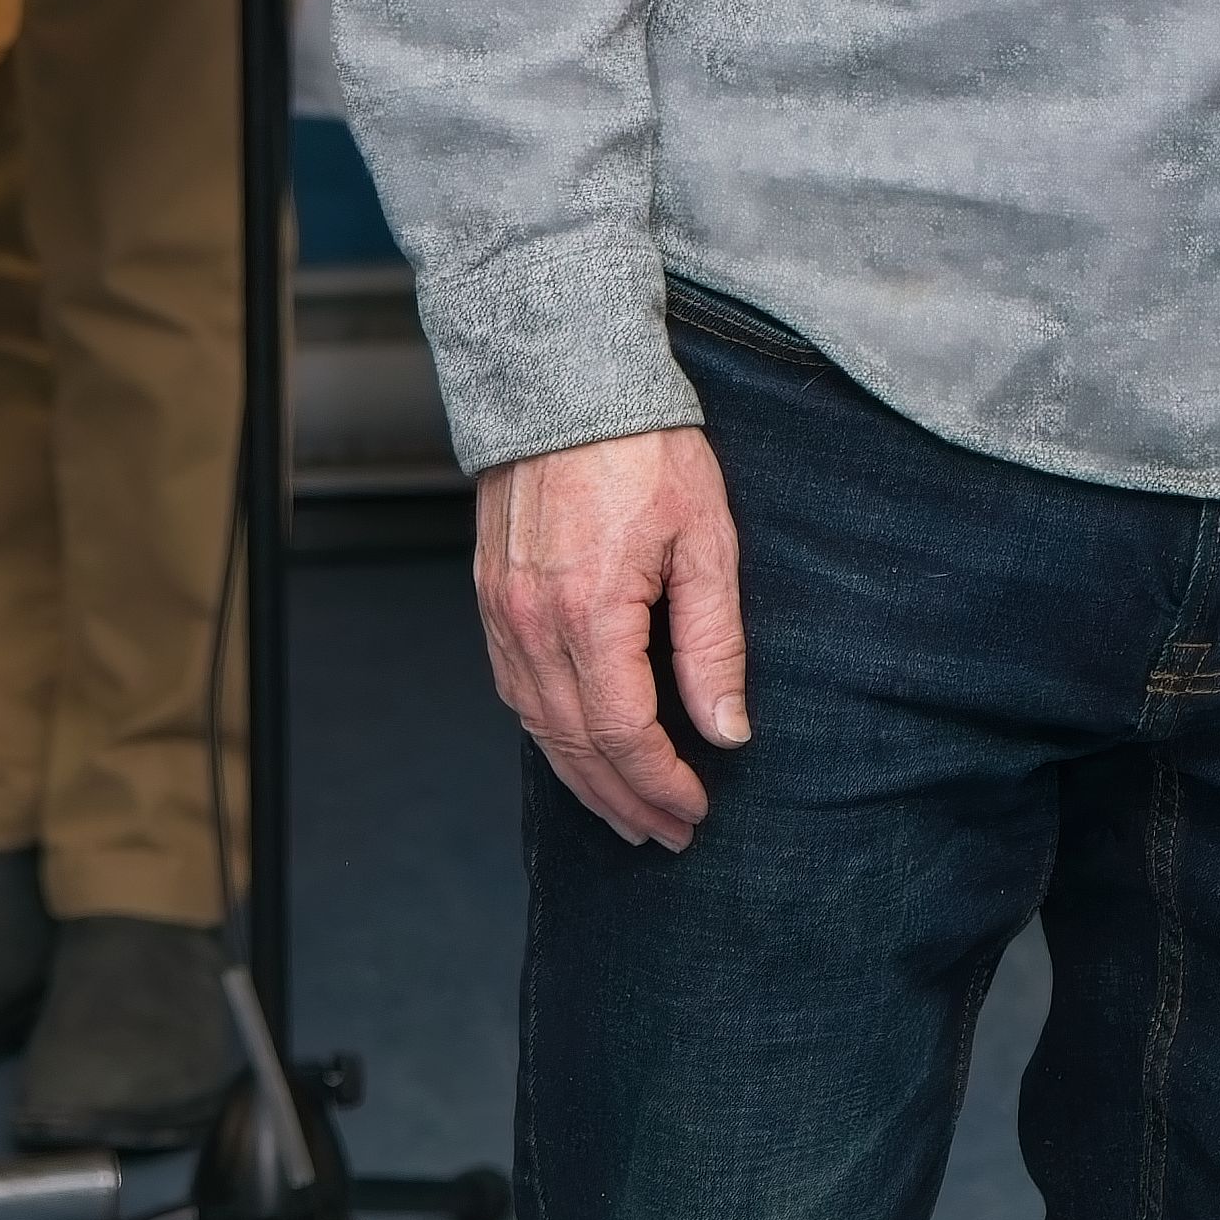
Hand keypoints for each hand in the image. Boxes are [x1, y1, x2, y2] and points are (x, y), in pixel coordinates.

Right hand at [475, 427, 752, 848]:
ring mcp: (503, 614)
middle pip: (574, 746)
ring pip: (538, 727)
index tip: (695, 811)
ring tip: (628, 812)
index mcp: (588, 613)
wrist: (567, 385)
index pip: (622, 734)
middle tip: (667, 834)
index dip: (660, 782)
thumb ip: (714, 643)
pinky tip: (579, 750)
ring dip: (583, 779)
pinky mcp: (493, 599)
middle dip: (624, 800)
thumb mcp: (707, 541)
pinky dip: (548, 733)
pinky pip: (516, 690)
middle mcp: (532, 624)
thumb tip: (727, 730)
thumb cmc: (647, 451)